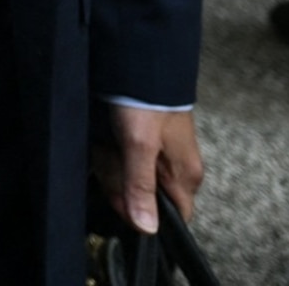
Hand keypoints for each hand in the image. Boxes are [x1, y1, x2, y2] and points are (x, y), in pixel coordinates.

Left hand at [94, 104, 201, 235]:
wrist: (139, 59)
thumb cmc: (146, 100)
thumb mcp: (139, 145)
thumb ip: (141, 186)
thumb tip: (146, 228)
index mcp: (185, 176)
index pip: (171, 219)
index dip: (141, 214)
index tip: (120, 196)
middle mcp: (175, 168)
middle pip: (141, 197)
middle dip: (117, 179)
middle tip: (109, 154)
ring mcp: (157, 154)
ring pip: (125, 177)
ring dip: (108, 161)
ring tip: (106, 138)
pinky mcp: (140, 141)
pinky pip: (118, 157)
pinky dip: (105, 149)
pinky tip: (102, 135)